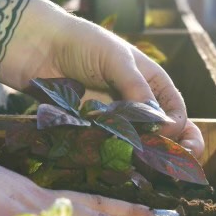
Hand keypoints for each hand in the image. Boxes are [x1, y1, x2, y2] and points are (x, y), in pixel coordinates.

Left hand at [25, 13, 204, 159]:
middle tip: (174, 169)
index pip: (176, 111)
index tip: (164, 132)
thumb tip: (158, 121)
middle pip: (164, 134)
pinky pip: (109, 149)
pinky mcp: (93, 131)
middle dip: (173, 151)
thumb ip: (137, 88)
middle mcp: (137, 104)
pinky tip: (119, 167)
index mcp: (152, 83)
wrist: (39, 49)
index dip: (176, 126)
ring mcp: (115, 120)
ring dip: (144, 160)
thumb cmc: (82, 43)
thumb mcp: (116, 59)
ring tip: (148, 172)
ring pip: (137, 146)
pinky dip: (116, 159)